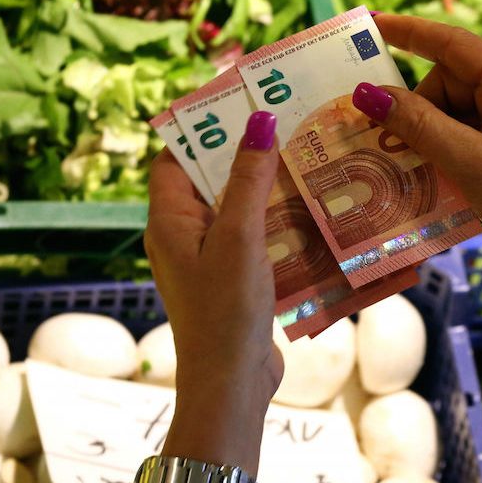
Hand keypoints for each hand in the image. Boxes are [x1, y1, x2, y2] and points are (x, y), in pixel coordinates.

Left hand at [143, 111, 283, 413]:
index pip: (175, 157)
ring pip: (237, 207)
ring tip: (306, 158)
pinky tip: (312, 210)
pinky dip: (277, 220)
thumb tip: (260, 121)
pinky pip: (254, 236)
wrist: (231, 383)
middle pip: (210, 178)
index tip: (239, 99)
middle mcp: (183, 235)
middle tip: (287, 122)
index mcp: (169, 220)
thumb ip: (249, 179)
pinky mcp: (234, 280)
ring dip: (267, 186)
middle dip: (245, 151)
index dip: (202, 126)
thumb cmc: (226, 311)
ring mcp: (208, 260)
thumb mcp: (240, 237)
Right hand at [356, 14, 481, 269]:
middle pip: (452, 81)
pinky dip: (452, 144)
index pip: (453, 43)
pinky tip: (446, 173)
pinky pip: (474, 126)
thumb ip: (418, 125)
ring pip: (459, 106)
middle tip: (400, 149)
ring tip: (430, 170)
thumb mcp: (468, 164)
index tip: (370, 24)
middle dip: (422, 111)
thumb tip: (368, 93)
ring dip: (435, 133)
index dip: (408, 32)